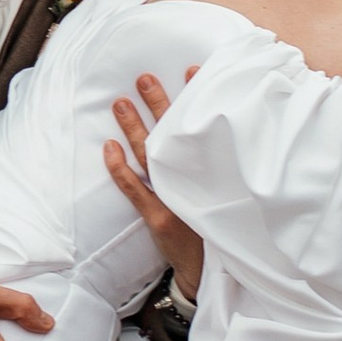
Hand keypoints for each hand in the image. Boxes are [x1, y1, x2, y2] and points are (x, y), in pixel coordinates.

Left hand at [103, 71, 203, 303]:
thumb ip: (226, 166)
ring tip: (120, 101)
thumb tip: (220, 132)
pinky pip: (133, 188)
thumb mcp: (232, 194)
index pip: (200, 127)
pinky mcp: (158, 216)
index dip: (195, 98)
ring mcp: (173, 197)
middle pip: (171, 134)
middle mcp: (192, 180)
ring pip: (149, 154)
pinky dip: (119, 167)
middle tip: (144, 77)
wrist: (215, 271)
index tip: (193, 69)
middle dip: (159, 103)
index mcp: (211, 171)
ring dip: (134, 126)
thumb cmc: (225, 229)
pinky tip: (109, 146)